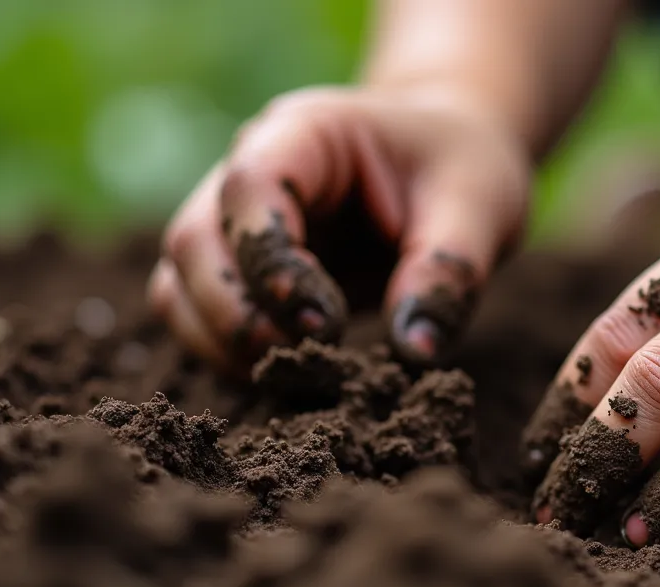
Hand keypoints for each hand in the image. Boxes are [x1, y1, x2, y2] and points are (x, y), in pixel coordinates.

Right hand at [148, 85, 530, 370]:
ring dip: (225, 344)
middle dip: (237, 315)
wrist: (447, 162)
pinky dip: (230, 356)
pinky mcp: (238, 272)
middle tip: (310, 362)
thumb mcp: (479, 209)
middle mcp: (247, 172)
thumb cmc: (459, 170)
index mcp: (304, 134)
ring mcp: (231, 223)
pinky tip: (294, 378)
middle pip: (193, 241)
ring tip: (305, 378)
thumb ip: (449, 273)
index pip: (249, 188)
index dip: (273, 262)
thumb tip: (415, 351)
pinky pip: (198, 317)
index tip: (328, 325)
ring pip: (179, 287)